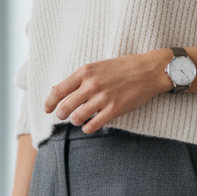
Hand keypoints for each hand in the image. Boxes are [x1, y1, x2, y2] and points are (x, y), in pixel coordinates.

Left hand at [45, 49, 173, 133]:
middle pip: (65, 107)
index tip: (47, 109)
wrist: (148, 71)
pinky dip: (87, 128)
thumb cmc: (123, 68)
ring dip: (75, 121)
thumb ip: (79, 78)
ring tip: (79, 119)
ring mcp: (102, 98)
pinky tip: (89, 126)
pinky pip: (92, 125)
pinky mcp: (114, 110)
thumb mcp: (97, 67)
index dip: (49, 103)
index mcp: (85, 72)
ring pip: (77, 118)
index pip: (58, 91)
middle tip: (64, 116)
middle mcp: (91, 85)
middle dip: (61, 115)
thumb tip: (58, 89)